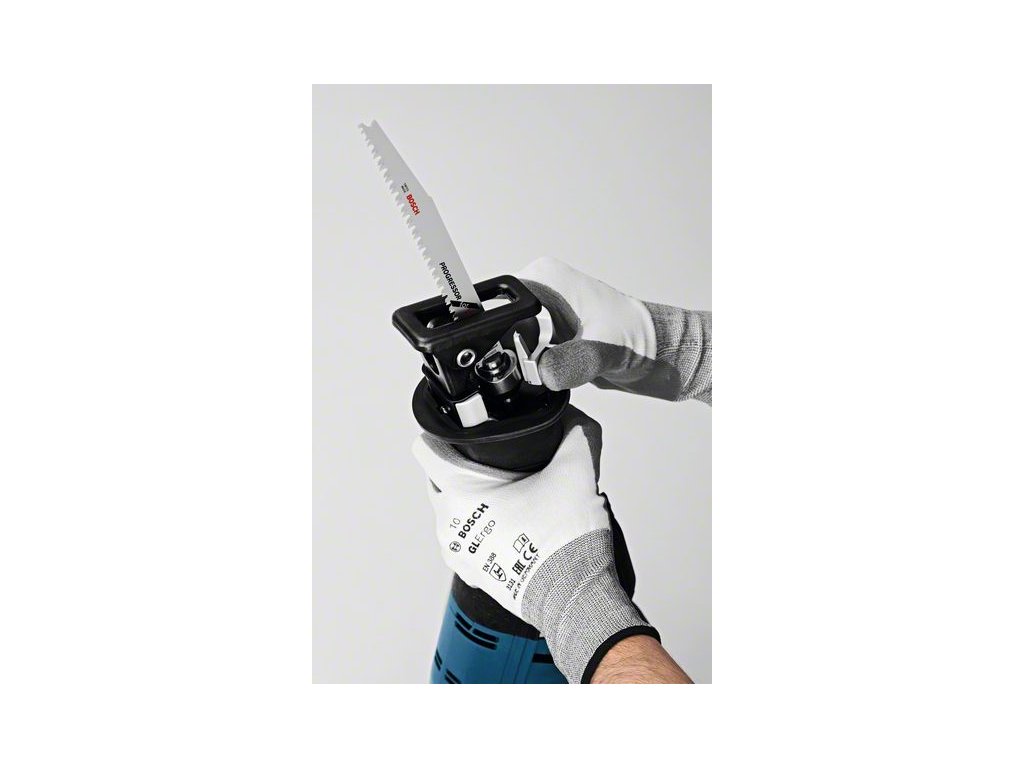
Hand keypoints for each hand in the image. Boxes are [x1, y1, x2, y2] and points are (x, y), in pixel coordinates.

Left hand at [412, 405, 657, 683]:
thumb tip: (573, 414)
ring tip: (510, 493)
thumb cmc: (565, 542)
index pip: (426, 447)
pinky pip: (466, 536)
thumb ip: (575, 431)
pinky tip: (512, 521)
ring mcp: (457, 550)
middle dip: (462, 463)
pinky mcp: (470, 571)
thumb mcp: (577, 470)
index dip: (443, 430)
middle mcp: (448, 523)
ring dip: (473, 497)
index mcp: (459, 493)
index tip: (465, 428)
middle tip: (499, 460)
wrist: (574, 596)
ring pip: (452, 508)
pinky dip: (481, 526)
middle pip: (438, 476)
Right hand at [517, 257, 711, 403]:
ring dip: (530, 367)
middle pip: (500, 330)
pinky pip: (527, 362)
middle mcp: (541, 295)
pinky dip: (538, 375)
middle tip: (550, 365)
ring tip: (564, 367)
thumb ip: (569, 362)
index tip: (526, 354)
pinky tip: (561, 375)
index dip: (503, 335)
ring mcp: (544, 319)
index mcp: (547, 279)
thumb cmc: (642, 338)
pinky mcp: (551, 341)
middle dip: (518, 355)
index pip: (499, 305)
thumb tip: (541, 372)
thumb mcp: (602, 350)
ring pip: (511, 349)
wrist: (663, 356)